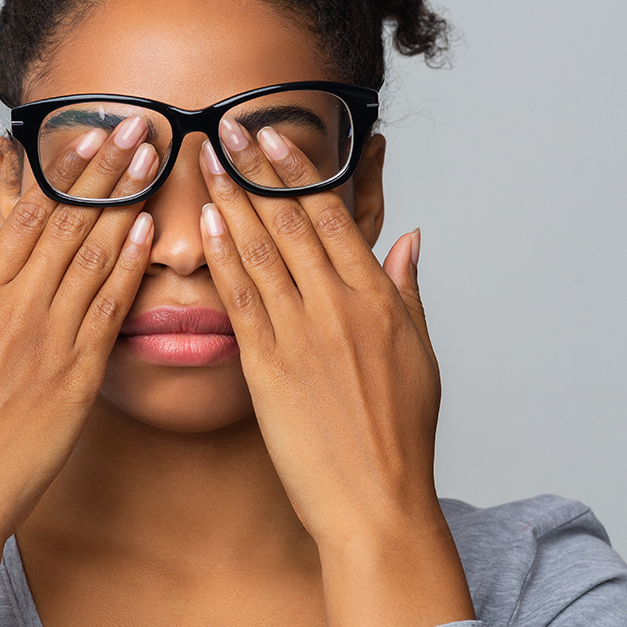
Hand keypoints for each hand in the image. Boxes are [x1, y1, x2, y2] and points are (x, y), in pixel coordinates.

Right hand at [0, 117, 157, 626]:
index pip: (28, 216)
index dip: (63, 172)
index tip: (89, 134)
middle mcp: (16, 307)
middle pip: (67, 223)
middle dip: (105, 170)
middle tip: (137, 126)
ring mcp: (49, 338)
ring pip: (93, 256)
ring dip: (126, 203)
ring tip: (152, 161)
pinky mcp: (78, 375)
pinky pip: (108, 310)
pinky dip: (128, 268)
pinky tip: (147, 232)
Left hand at [198, 121, 472, 626]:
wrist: (376, 502)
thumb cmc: (400, 437)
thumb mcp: (421, 356)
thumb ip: (408, 290)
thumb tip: (408, 237)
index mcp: (379, 298)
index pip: (333, 216)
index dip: (299, 171)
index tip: (273, 135)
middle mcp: (341, 305)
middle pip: (291, 220)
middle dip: (255, 168)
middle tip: (225, 124)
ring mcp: (303, 334)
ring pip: (262, 250)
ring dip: (230, 198)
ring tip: (205, 157)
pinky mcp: (269, 368)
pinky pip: (242, 299)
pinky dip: (224, 257)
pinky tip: (206, 224)